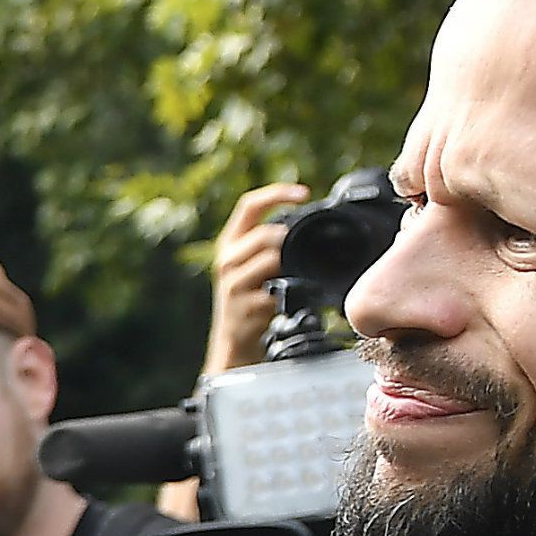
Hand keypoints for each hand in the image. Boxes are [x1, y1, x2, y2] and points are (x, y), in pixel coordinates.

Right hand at [203, 181, 308, 379]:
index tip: (304, 193)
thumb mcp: (252, 265)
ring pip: (271, 259)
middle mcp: (226, 260)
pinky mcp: (243, 307)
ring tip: (297, 276)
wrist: (235, 342)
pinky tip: (289, 299)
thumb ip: (271, 243)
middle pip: (265, 234)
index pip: (250, 205)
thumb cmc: (250, 300)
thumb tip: (309, 222)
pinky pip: (274, 291)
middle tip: (305, 249)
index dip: (277, 194)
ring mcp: (232, 284)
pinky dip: (289, 293)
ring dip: (291, 265)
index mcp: (229, 242)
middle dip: (290, 238)